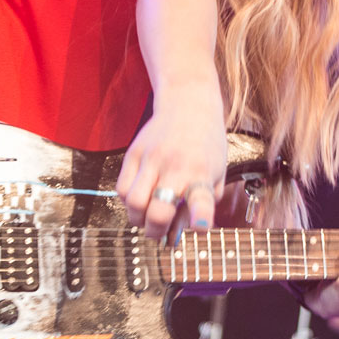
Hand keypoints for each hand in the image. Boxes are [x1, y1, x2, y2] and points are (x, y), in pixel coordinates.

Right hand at [116, 86, 227, 239]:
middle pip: (157, 211)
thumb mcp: (217, 173)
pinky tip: (140, 196)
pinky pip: (121, 189)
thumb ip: (204, 204)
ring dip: (138, 217)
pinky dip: (128, 201)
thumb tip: (182, 234)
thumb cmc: (206, 145)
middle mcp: (176, 167)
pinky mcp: (133, 154)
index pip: (202, 199)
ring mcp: (151, 159)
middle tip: (160, 232)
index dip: (200, 217)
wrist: (188, 104)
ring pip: (133, 203)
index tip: (198, 227)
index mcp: (202, 174)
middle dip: (155, 230)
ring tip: (147, 214)